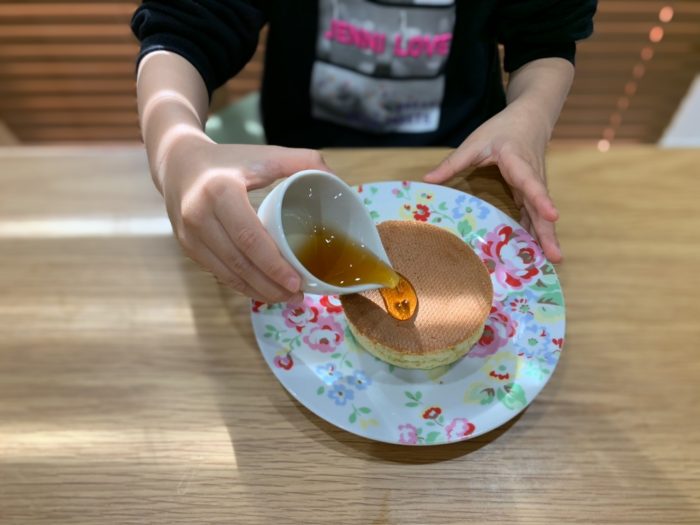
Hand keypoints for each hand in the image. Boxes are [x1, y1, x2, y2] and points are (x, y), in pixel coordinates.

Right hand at [160, 134, 330, 301]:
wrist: (178, 163)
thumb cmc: (229, 160)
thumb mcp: (264, 154)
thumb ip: (303, 160)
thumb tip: (336, 179)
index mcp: (220, 191)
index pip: (249, 238)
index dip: (273, 265)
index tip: (297, 281)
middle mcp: (198, 215)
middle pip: (239, 262)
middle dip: (270, 286)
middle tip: (297, 296)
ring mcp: (189, 234)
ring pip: (228, 274)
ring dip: (258, 291)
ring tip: (286, 298)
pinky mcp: (186, 247)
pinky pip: (218, 273)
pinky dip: (242, 285)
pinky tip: (262, 291)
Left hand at [424, 103, 561, 262]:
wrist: (531, 118)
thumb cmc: (503, 129)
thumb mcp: (475, 142)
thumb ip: (453, 162)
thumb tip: (427, 179)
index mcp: (519, 162)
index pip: (531, 183)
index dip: (541, 200)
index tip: (552, 216)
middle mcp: (532, 177)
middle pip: (542, 207)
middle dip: (548, 232)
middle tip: (556, 256)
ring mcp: (535, 186)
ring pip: (542, 214)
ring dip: (547, 237)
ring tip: (552, 260)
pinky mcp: (532, 192)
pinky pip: (535, 214)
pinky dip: (536, 232)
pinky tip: (535, 252)